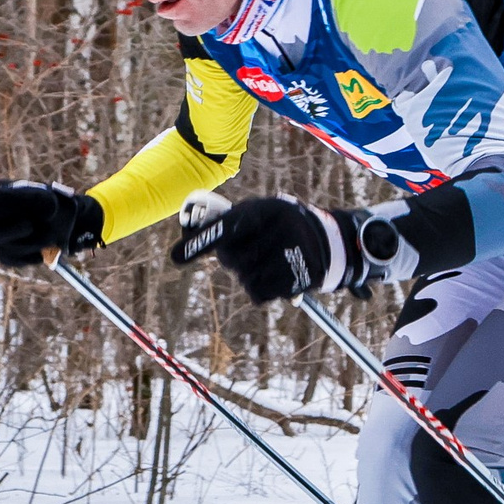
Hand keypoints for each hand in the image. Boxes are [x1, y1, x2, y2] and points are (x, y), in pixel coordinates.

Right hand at [0, 178, 103, 265]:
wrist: (74, 224)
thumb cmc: (56, 205)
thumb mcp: (39, 197)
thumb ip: (10, 199)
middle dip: (8, 229)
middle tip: (31, 225)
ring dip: (26, 241)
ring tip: (46, 234)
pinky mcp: (8, 253)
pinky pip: (9, 258)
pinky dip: (27, 254)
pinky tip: (42, 248)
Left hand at [171, 194, 368, 302]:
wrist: (327, 240)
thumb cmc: (276, 225)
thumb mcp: (257, 212)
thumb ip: (226, 224)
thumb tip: (182, 248)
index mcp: (267, 208)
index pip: (226, 227)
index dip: (200, 242)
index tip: (176, 258)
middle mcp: (282, 228)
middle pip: (232, 259)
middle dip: (231, 260)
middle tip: (246, 252)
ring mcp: (293, 254)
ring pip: (245, 279)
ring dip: (247, 275)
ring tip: (264, 263)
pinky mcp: (301, 278)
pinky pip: (259, 294)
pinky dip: (259, 290)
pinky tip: (273, 277)